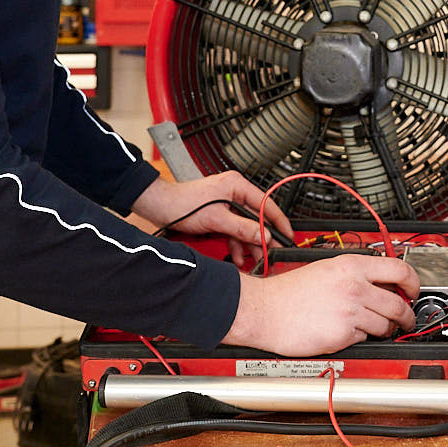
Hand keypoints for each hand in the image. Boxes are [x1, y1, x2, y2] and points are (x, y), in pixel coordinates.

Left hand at [131, 171, 291, 267]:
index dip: (278, 221)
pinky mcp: (219, 215)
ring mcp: (227, 205)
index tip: (287, 235)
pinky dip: (236, 244)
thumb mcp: (216, 219)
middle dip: (261, 238)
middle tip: (271, 254)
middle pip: (256, 218)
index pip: (266, 203)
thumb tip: (263, 235)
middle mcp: (234, 193)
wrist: (160, 207)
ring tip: (254, 260)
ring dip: (248, 245)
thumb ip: (242, 227)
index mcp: (237, 186)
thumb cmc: (182, 204)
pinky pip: (234, 231)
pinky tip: (238, 257)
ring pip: (245, 227)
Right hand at [224, 253, 419, 356]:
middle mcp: (354, 287)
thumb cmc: (288, 292)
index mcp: (351, 266)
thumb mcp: (325, 268)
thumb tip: (380, 282)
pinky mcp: (342, 334)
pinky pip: (364, 339)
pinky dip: (360, 338)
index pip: (399, 269)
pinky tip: (346, 332)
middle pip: (398, 303)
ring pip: (385, 325)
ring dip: (385, 330)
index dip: (414, 282)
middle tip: (406, 319)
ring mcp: (350, 311)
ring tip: (375, 329)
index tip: (415, 290)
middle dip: (407, 316)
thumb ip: (354, 273)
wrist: (263, 310)